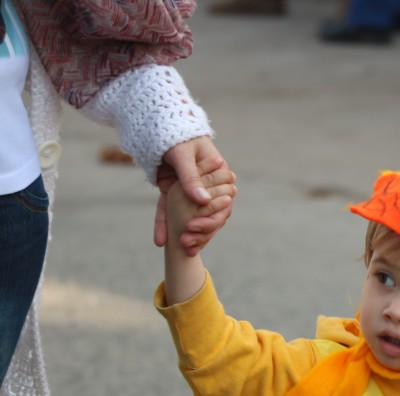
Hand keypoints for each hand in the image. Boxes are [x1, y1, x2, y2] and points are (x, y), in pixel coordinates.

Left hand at [155, 136, 236, 254]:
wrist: (158, 124)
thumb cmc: (177, 135)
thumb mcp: (183, 155)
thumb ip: (192, 178)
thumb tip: (203, 201)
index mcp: (218, 175)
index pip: (222, 203)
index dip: (213, 218)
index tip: (200, 228)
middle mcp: (207, 186)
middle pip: (209, 214)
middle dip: (200, 231)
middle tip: (189, 243)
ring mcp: (189, 191)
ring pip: (191, 217)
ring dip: (186, 233)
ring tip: (180, 249)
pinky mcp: (172, 193)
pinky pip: (169, 212)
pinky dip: (165, 226)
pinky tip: (160, 242)